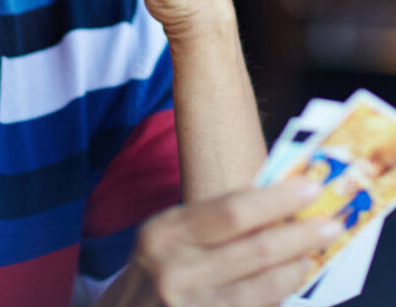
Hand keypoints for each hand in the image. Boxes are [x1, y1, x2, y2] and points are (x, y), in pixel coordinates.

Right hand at [104, 179, 342, 306]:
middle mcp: (173, 269)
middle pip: (254, 248)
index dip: (276, 199)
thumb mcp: (168, 237)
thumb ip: (210, 224)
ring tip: (314, 255)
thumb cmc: (154, 272)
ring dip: (296, 270)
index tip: (309, 188)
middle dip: (299, 235)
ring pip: (262, 288)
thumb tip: (273, 205)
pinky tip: (290, 285)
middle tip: (330, 223)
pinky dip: (278, 298)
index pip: (231, 210)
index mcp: (163, 232)